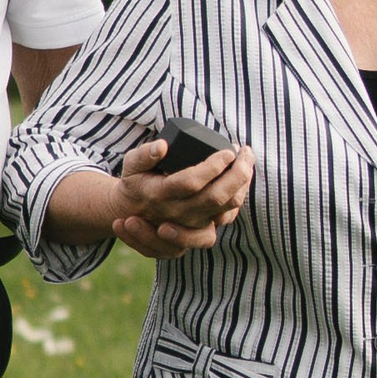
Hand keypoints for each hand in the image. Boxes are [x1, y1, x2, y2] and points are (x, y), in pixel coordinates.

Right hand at [108, 138, 254, 261]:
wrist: (130, 214)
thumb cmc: (135, 183)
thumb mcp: (132, 165)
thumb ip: (144, 154)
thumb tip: (162, 146)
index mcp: (160, 194)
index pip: (192, 182)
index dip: (214, 166)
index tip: (228, 151)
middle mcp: (177, 213)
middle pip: (217, 197)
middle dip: (238, 173)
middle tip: (246, 152)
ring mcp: (191, 224)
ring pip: (226, 209)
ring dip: (242, 185)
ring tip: (246, 162)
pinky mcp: (200, 231)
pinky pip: (227, 217)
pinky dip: (238, 197)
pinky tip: (241, 180)